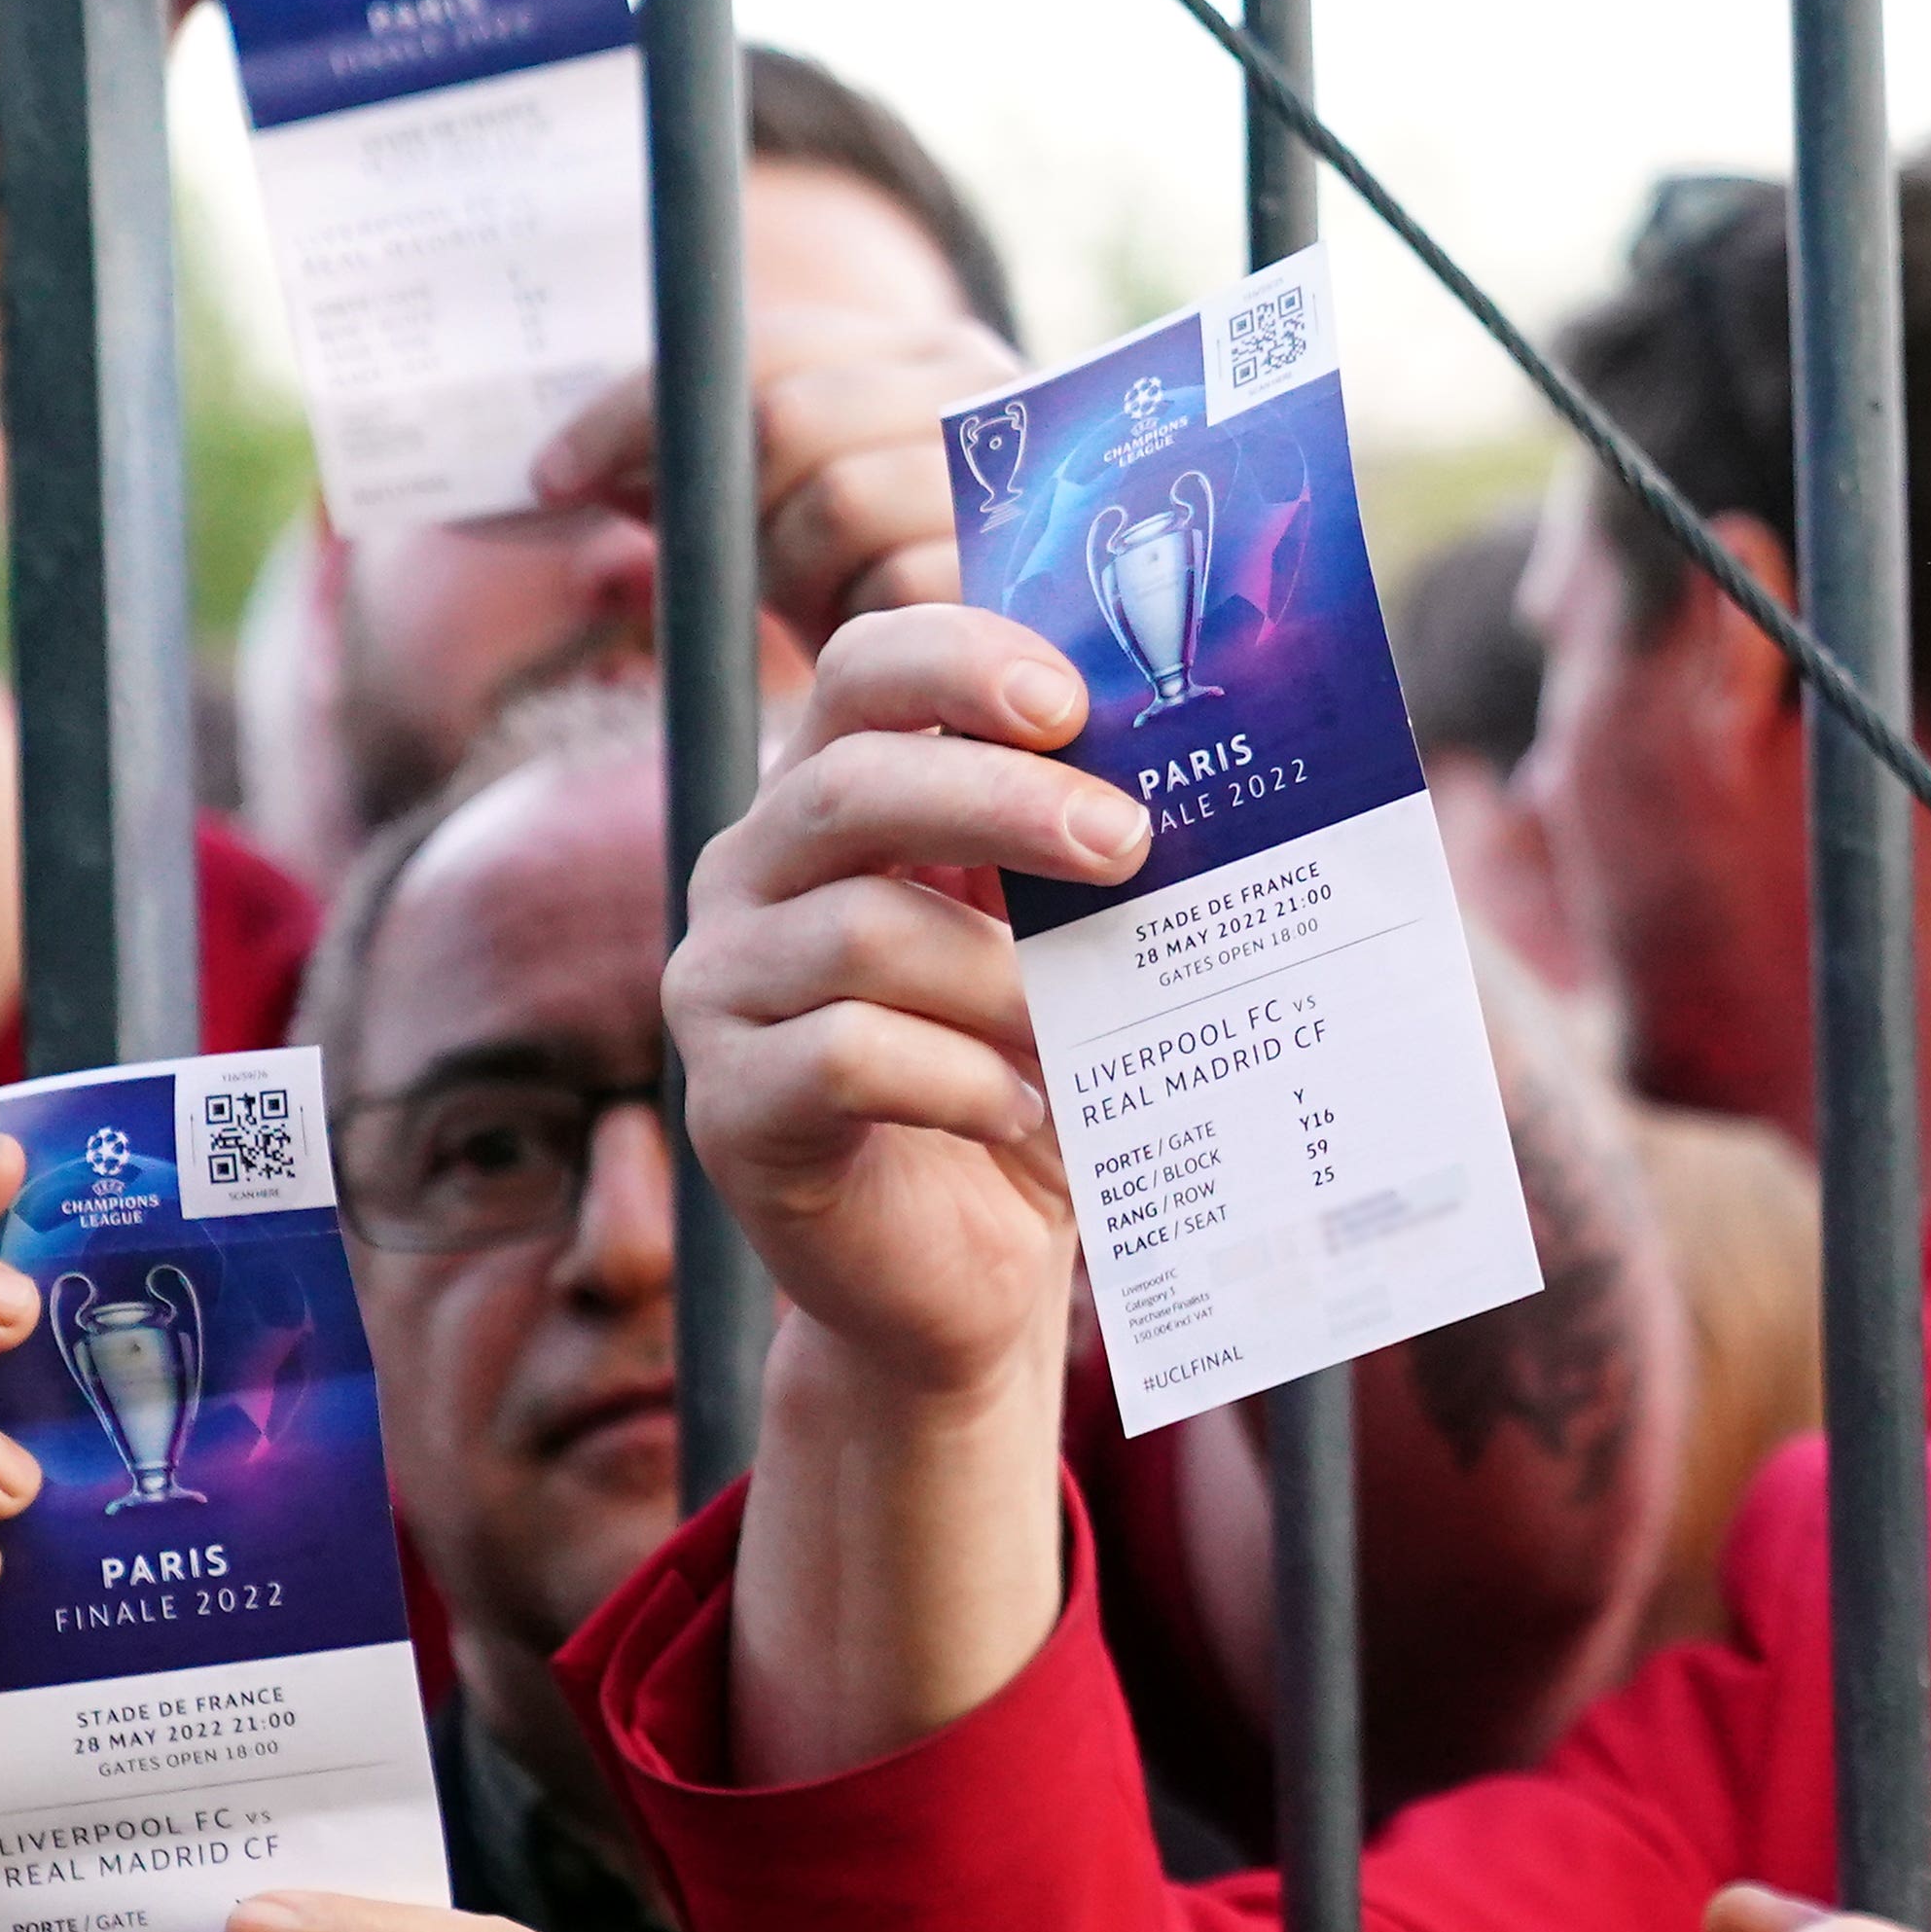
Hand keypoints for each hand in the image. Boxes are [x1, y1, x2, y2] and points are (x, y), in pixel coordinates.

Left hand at [530, 304, 1025, 650]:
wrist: (1046, 713)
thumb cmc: (895, 601)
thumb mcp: (795, 521)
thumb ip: (714, 470)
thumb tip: (557, 476)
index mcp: (925, 351)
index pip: (752, 346)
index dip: (635, 410)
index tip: (550, 479)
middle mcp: (987, 386)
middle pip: (786, 418)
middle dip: (734, 506)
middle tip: (747, 577)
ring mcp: (1022, 472)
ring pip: (840, 501)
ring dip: (799, 573)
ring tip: (829, 615)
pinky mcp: (1042, 576)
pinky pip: (900, 591)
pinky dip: (862, 628)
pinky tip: (876, 655)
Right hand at [669, 605, 1142, 1413]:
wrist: (963, 1270)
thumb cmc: (1025, 1080)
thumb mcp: (1060, 948)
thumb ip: (1084, 854)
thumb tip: (1210, 763)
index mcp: (831, 804)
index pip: (864, 674)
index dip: (956, 661)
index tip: (1072, 700)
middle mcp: (751, 877)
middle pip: (850, 786)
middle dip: (1001, 800)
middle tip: (1129, 843)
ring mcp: (720, 990)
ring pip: (860, 934)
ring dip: (1004, 979)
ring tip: (1088, 1030)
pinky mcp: (732, 1106)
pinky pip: (846, 1059)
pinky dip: (963, 1081)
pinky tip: (1028, 1111)